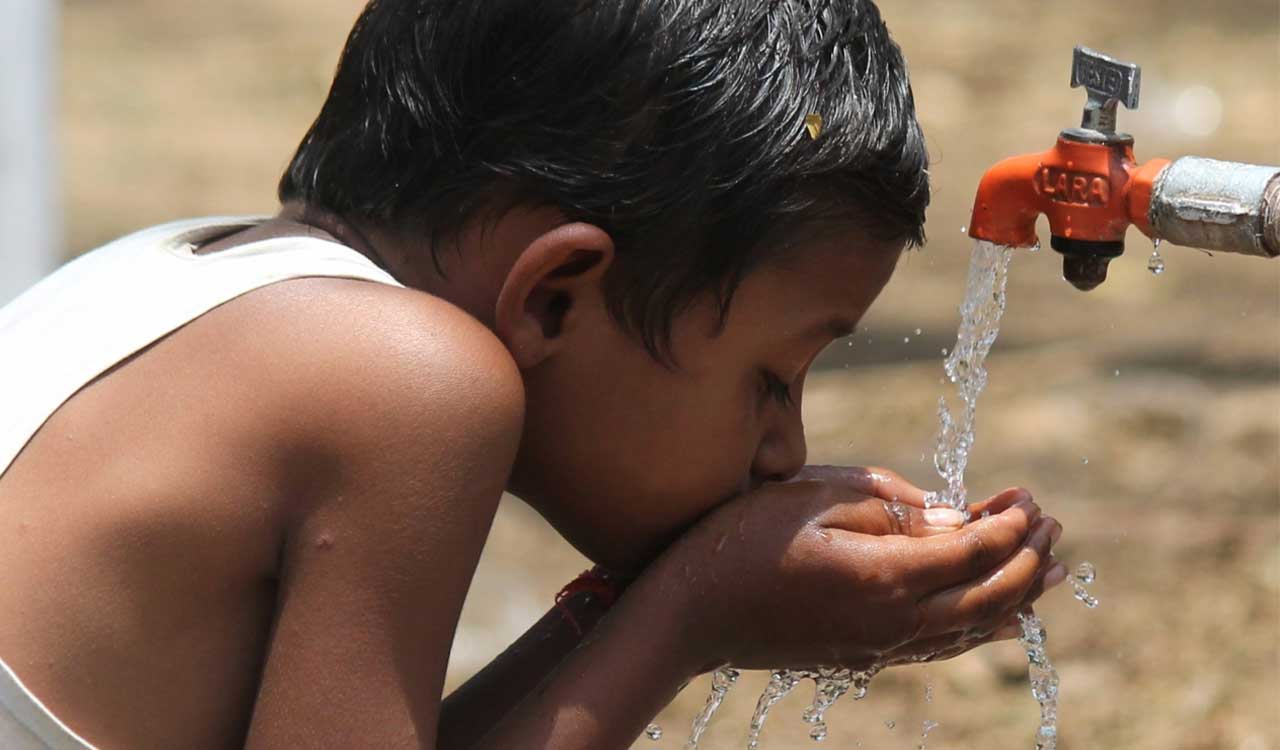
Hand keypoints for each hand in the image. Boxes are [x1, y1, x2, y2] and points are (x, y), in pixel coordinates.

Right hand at [652, 466, 1062, 672]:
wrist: (692, 613)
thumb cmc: (744, 540)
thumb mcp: (814, 497)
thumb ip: (891, 505)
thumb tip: (955, 518)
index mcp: (884, 574)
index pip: (976, 550)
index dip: (1011, 523)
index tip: (1029, 495)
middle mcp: (894, 621)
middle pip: (991, 595)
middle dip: (1031, 557)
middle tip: (1052, 521)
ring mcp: (881, 646)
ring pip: (975, 627)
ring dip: (1020, 593)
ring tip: (1051, 565)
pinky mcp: (866, 656)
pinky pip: (944, 647)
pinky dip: (983, 627)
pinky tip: (1000, 615)